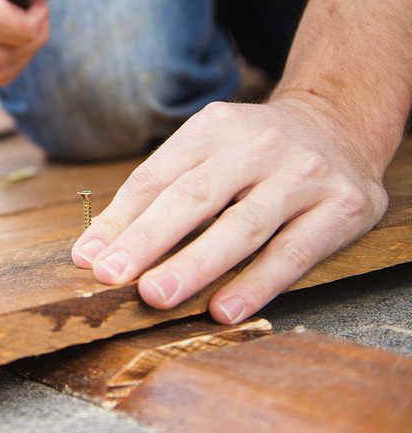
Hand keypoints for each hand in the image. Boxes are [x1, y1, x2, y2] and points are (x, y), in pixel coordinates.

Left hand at [70, 95, 389, 323]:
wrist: (340, 123)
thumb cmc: (253, 151)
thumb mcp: (205, 152)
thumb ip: (153, 196)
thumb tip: (92, 251)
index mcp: (212, 128)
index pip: (156, 177)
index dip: (120, 220)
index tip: (89, 259)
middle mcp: (257, 146)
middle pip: (194, 197)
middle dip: (149, 240)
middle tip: (112, 276)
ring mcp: (302, 175)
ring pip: (242, 227)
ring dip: (195, 265)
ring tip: (157, 295)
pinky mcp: (342, 208)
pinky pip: (293, 253)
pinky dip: (257, 283)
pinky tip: (224, 309)